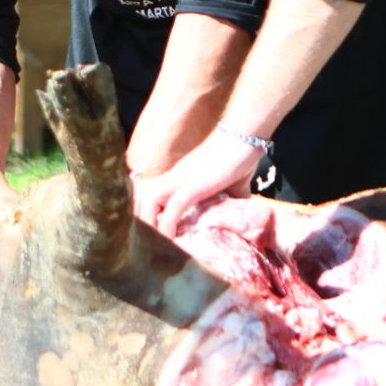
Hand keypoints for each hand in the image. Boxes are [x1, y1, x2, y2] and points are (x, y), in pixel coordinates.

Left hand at [132, 128, 262, 237]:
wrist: (245, 136)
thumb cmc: (239, 157)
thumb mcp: (232, 185)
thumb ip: (233, 200)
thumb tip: (244, 215)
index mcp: (179, 178)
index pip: (151, 196)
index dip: (146, 215)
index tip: (150, 237)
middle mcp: (174, 179)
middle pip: (142, 199)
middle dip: (140, 223)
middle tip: (145, 248)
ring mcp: (181, 181)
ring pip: (149, 202)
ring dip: (149, 226)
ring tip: (152, 249)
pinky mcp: (193, 185)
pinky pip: (173, 208)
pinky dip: (168, 226)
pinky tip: (171, 244)